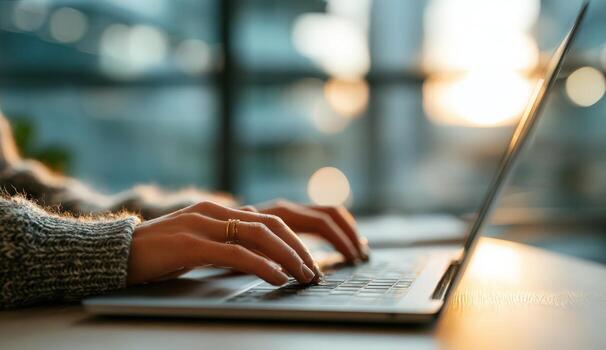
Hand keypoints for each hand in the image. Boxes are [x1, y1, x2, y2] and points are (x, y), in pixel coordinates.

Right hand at [127, 200, 366, 285]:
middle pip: (273, 223)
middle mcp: (215, 211)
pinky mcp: (189, 243)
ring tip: (305, 276)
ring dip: (288, 256)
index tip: (313, 260)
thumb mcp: (199, 245)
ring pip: (259, 234)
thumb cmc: (158, 254)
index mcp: (220, 210)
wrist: (114, 253)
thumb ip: (227, 245)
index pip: (271, 218)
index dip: (297, 238)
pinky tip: (277, 278)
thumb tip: (261, 260)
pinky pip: (235, 253)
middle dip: (300, 247)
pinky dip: (261, 265)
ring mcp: (202, 224)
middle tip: (316, 272)